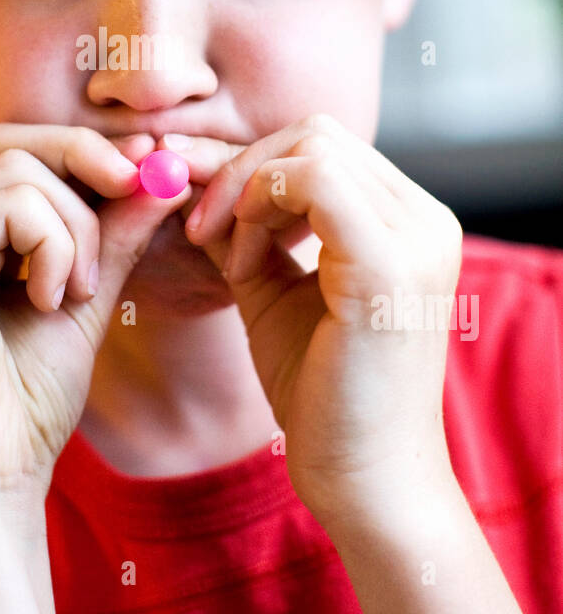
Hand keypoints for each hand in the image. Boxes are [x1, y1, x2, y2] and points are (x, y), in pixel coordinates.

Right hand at [0, 124, 189, 512]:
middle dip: (87, 160)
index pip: (17, 151)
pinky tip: (49, 300)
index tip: (147, 164)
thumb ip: (111, 237)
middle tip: (138, 189)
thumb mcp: (83, 299)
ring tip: (78, 290)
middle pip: (12, 141)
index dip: (84, 150)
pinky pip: (11, 205)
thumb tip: (157, 174)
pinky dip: (52, 245)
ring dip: (75, 224)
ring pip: (18, 169)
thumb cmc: (24, 402)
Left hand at [177, 114, 461, 528]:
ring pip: (311, 149)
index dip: (251, 163)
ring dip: (244, 190)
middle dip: (240, 168)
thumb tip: (187, 174)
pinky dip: (258, 205)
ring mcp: (415, 237)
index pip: (323, 146)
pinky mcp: (388, 265)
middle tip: (197, 223)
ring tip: (223, 254)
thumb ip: (246, 231)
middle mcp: (425, 218)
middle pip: (315, 134)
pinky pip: (312, 182)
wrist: (362, 479)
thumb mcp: (274, 290)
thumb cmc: (322, 393)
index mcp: (408, 222)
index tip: (196, 205)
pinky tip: (238, 262)